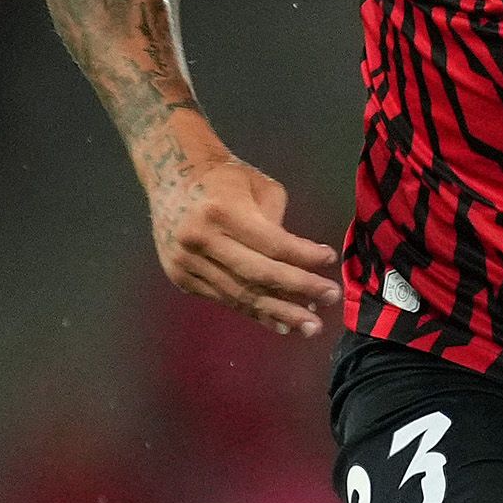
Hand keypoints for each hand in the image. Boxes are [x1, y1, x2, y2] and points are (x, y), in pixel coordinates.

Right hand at [143, 130, 342, 335]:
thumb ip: (276, 225)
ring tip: (311, 325)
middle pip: (257, 274)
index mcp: (222, 211)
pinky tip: (281, 323)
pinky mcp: (181, 278)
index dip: (303, 256)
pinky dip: (255, 312)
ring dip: (280, 311)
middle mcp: (200, 239)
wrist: (171, 177)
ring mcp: (187, 262)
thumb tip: (299, 266)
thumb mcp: (258, 187)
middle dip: (298, 288)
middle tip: (331, 297)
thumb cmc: (225, 179)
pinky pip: (225, 300)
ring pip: (241, 294)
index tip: (330, 260)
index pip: (271, 243)